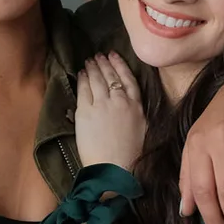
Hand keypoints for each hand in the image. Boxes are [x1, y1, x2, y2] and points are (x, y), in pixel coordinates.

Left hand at [76, 53, 144, 167]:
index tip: (114, 55)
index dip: (120, 65)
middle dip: (104, 63)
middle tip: (98, 55)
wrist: (115, 169)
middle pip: (111, 76)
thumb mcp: (143, 130)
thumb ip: (137, 113)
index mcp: (136, 106)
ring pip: (97, 80)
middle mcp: (120, 101)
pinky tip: (80, 74)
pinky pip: (83, 90)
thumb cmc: (131, 156)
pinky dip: (82, 79)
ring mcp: (102, 105)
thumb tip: (132, 104)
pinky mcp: (86, 112)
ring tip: (89, 61)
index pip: (128, 79)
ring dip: (92, 68)